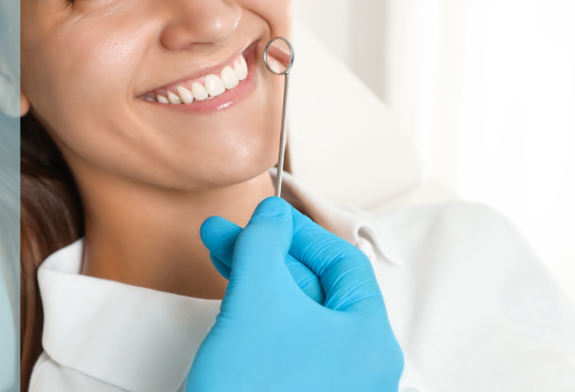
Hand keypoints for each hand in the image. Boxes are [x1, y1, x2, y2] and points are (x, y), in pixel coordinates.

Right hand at [186, 196, 403, 391]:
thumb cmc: (252, 389)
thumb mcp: (257, 300)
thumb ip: (265, 244)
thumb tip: (272, 213)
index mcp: (369, 340)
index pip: (343, 262)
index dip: (299, 232)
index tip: (262, 217)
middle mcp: (360, 365)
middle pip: (315, 286)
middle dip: (265, 253)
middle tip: (223, 235)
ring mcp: (332, 384)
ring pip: (296, 313)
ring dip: (256, 278)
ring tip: (217, 256)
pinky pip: (286, 341)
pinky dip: (259, 312)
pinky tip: (231, 294)